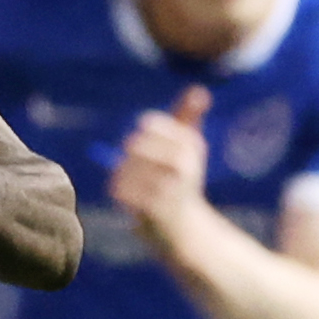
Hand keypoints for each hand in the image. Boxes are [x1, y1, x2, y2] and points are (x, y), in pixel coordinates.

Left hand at [108, 85, 212, 250]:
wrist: (184, 228)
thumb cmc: (183, 179)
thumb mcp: (189, 145)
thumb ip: (188, 116)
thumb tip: (198, 90)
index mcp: (191, 143)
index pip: (149, 124)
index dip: (144, 135)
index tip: (151, 147)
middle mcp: (183, 162)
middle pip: (133, 144)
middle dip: (131, 156)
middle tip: (141, 169)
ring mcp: (168, 186)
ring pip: (124, 166)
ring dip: (125, 175)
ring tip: (138, 185)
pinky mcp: (153, 207)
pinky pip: (120, 189)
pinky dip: (121, 193)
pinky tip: (132, 198)